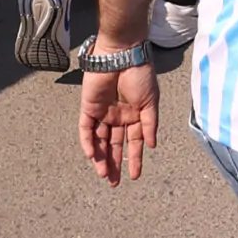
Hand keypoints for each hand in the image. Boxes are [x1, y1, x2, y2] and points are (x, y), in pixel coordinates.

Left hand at [79, 61, 161, 183]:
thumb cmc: (140, 75)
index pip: (133, 142)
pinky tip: (92, 155)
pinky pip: (86, 129)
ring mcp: (102, 113)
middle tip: (114, 183)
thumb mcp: (151, 102)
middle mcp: (118, 117)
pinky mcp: (88, 108)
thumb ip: (150, 124)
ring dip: (100, 158)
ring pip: (99, 141)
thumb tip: (152, 146)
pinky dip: (88, 143)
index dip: (134, 159)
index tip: (134, 176)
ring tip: (103, 175)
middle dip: (114, 164)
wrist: (122, 54)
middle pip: (114, 145)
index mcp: (134, 115)